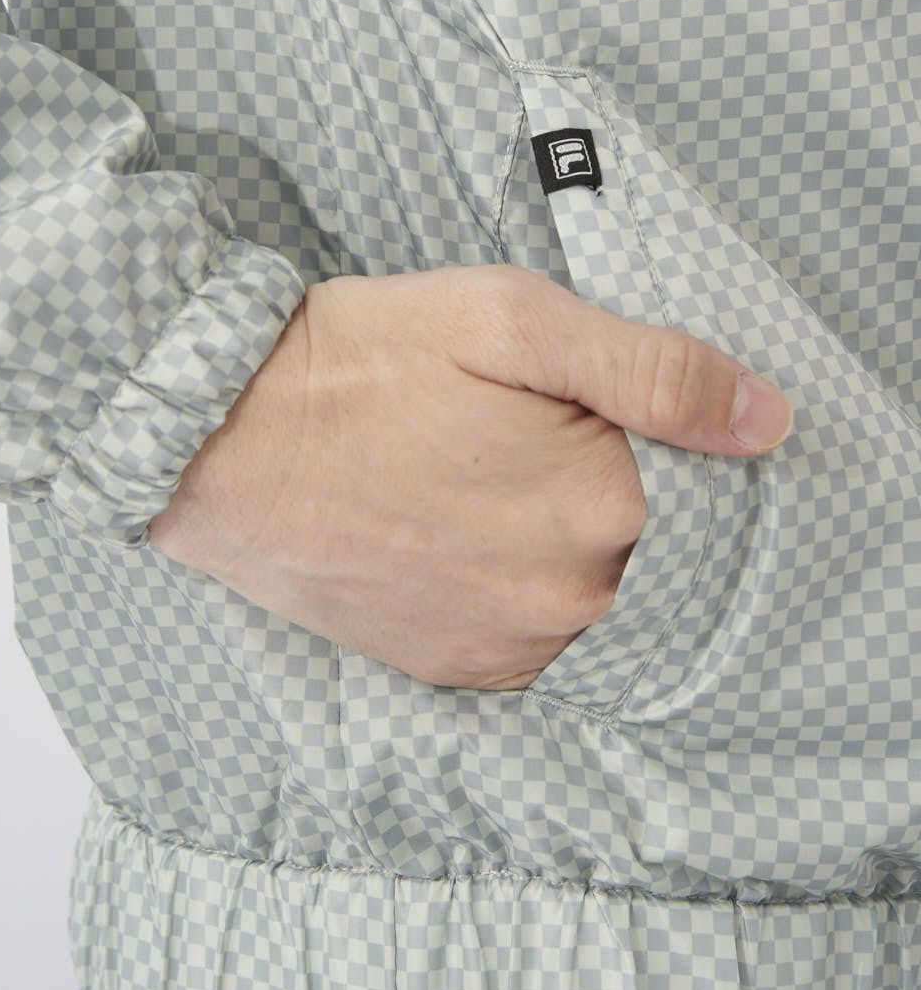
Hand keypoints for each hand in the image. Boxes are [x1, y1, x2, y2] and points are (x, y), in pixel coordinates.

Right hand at [147, 264, 792, 689]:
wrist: (219, 442)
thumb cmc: (361, 362)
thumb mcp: (510, 320)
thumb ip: (653, 369)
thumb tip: (770, 419)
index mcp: (603, 506)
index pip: (691, 475)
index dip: (636, 425)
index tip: (568, 400)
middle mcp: (570, 597)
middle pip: (640, 537)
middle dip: (597, 482)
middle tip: (505, 431)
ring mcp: (510, 643)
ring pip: (586, 589)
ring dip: (554, 538)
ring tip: (472, 479)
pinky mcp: (456, 669)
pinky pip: (531, 636)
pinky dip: (517, 586)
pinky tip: (460, 535)